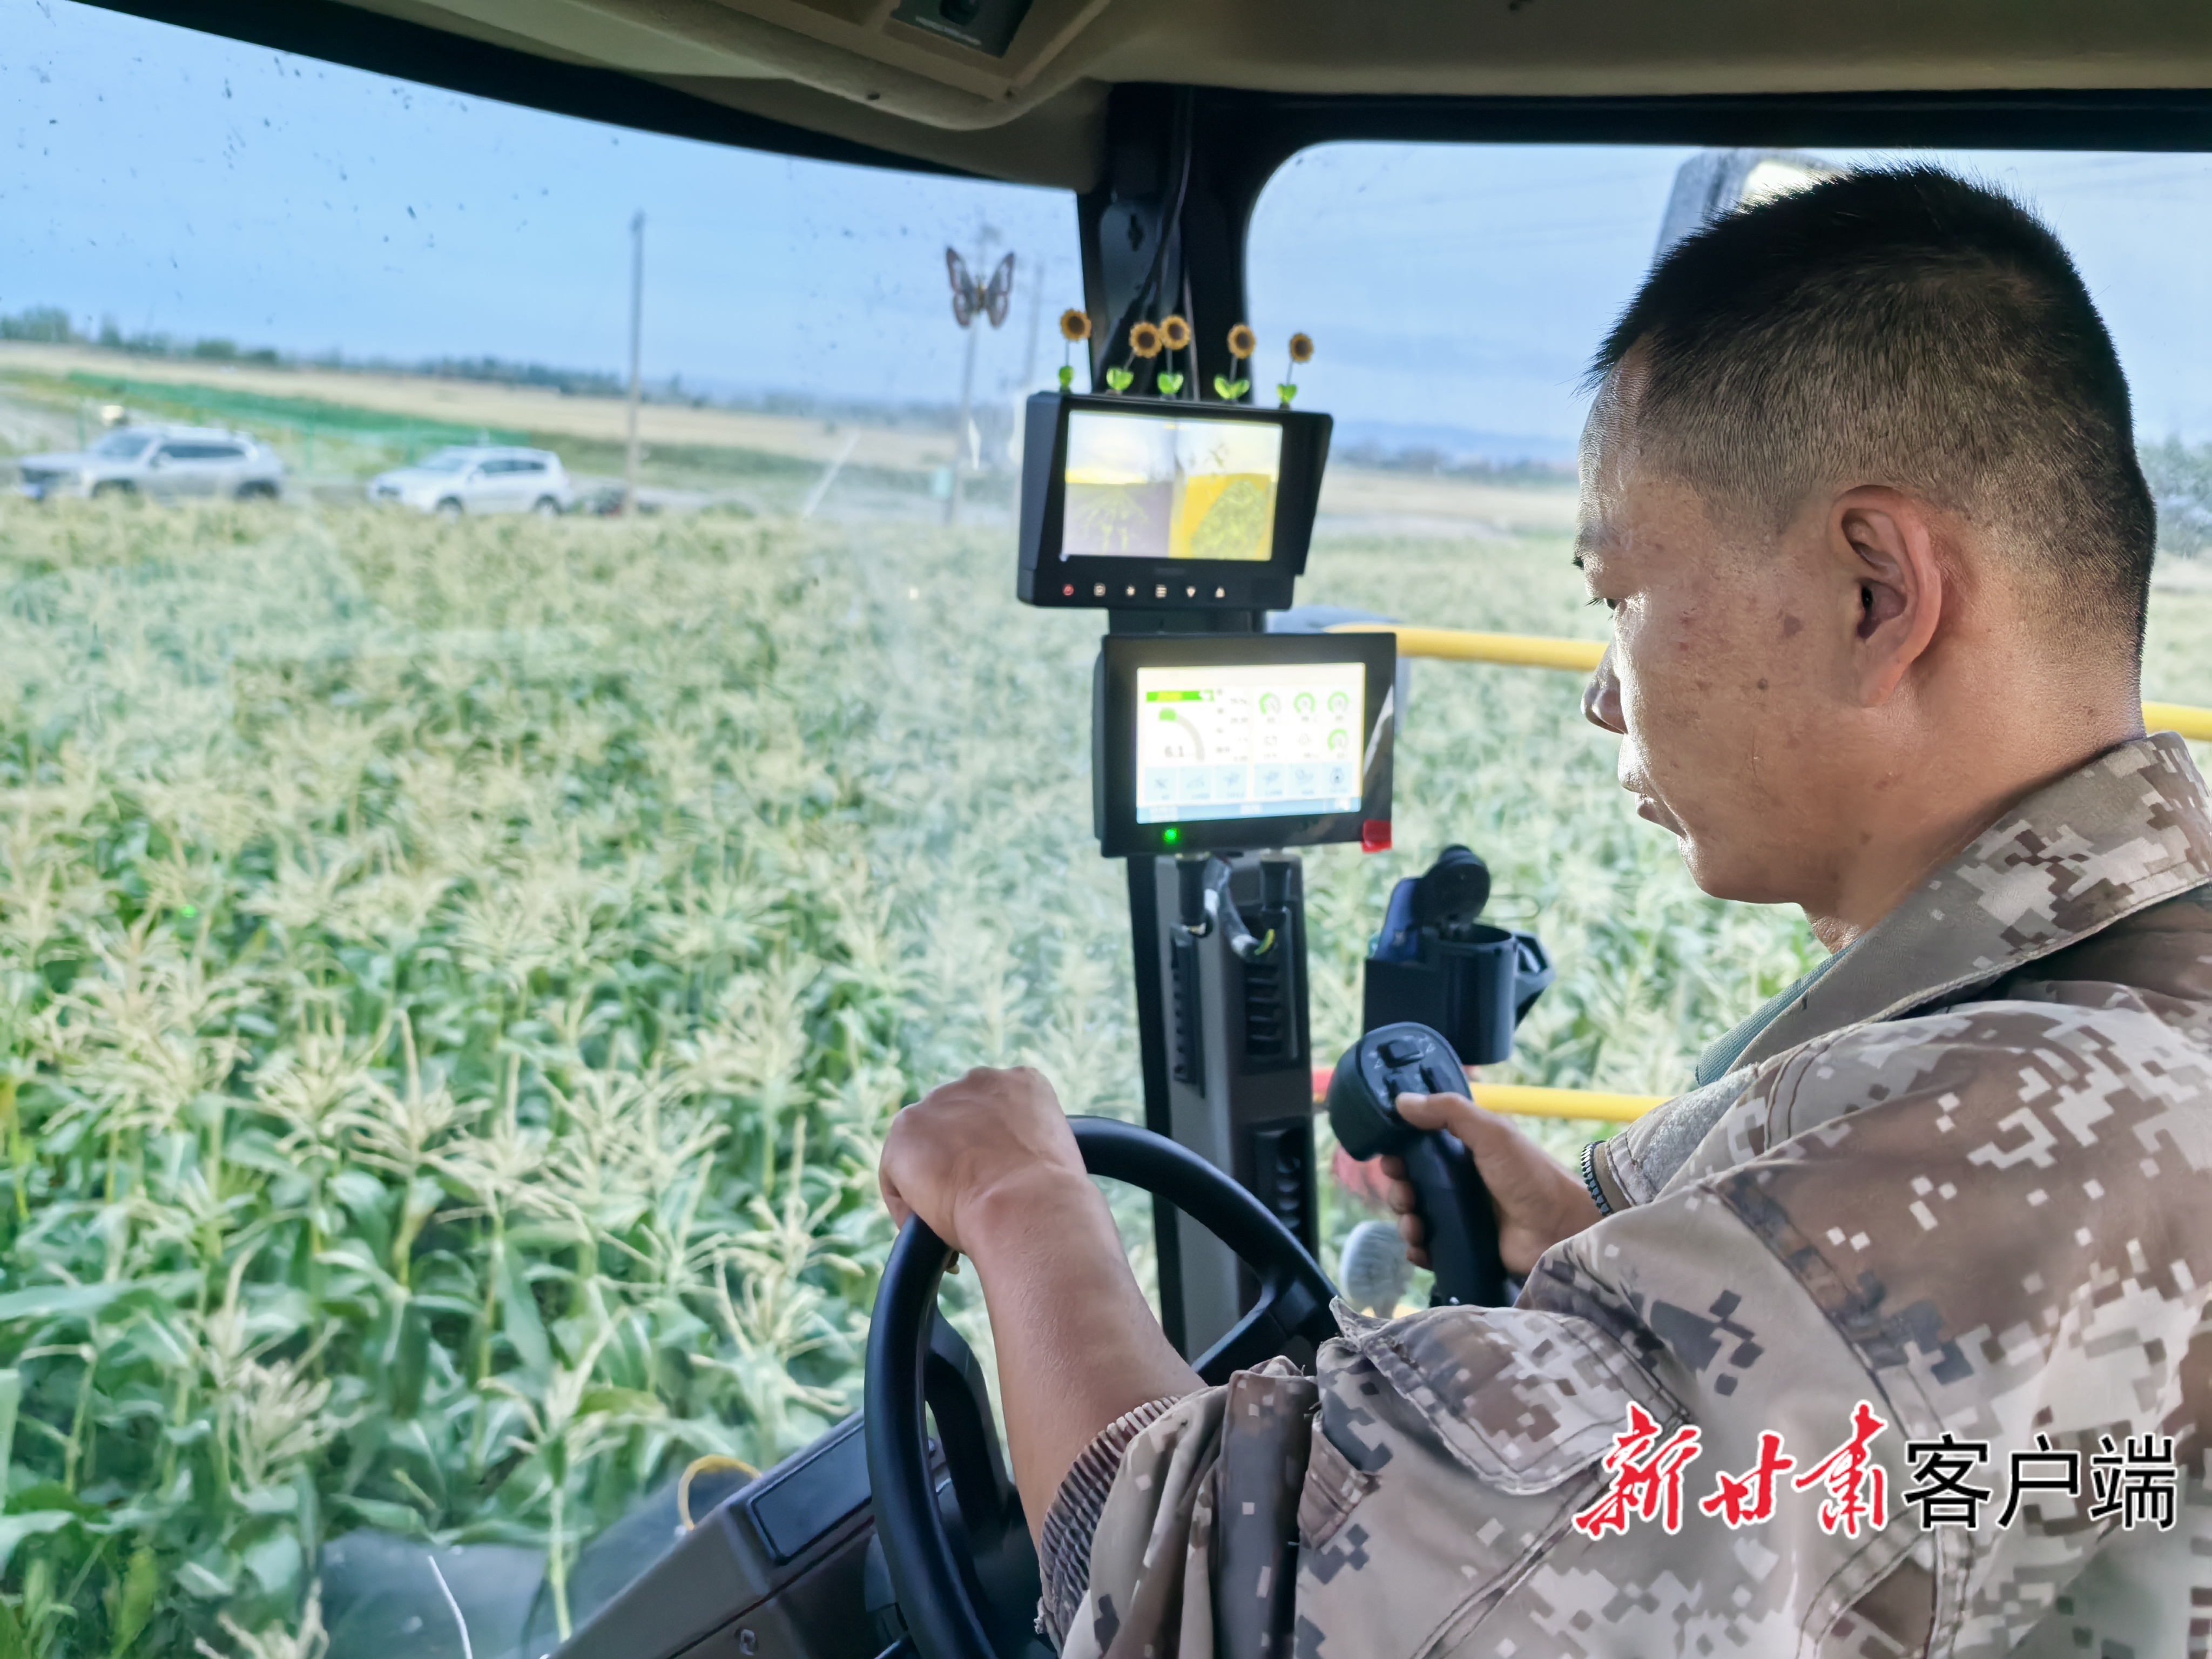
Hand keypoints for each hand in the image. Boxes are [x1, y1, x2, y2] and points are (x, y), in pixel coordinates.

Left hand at [879, 1066, 1091, 1254]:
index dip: (992, 1152)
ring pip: (923, 1150)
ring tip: (955, 1222)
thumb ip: (1024, 1150)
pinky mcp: (905, 1131)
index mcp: (1022, 1083)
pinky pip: (897, 1177)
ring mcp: (938, 1102)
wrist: (1028, 1204)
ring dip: (933, 1183)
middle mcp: (979, 1080)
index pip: (993, 1113)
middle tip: (975, 1204)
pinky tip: (933, 1228)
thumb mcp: (1050, 1159)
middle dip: (959, 1161)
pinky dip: (910, 1208)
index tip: (998, 1185)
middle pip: (955, 1124)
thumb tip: (1006, 1176)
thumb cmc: (1051, 1199)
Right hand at [1377, 1094, 1599, 1277]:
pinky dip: (1417, 1249)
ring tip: (1414, 1226)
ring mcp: (1460, 1218)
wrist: (1561, 1228)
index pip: (1418, 1150)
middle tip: (1405, 1195)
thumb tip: (1401, 1101)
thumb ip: (1449, 1111)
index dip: (1399, 1154)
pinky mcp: (1464, 1247)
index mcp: (1464, 1153)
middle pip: (1411, 1186)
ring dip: (1405, 1221)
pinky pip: (1428, 1249)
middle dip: (1398, 1191)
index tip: (1389, 1159)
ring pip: (1415, 1217)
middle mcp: (1458, 1184)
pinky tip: (1419, 1248)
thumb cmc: (1529, 1175)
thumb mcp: (1492, 1133)